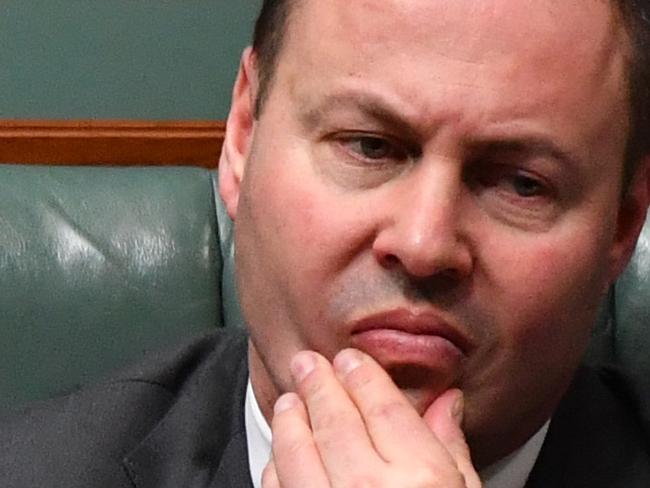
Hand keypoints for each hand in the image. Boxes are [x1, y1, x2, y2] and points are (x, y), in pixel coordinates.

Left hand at [262, 349, 481, 487]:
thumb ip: (454, 451)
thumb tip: (450, 401)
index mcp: (420, 478)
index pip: (384, 408)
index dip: (363, 377)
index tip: (350, 359)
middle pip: (337, 420)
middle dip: (319, 384)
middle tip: (308, 362)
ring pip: (298, 450)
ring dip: (291, 419)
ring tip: (290, 399)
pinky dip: (278, 465)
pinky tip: (283, 452)